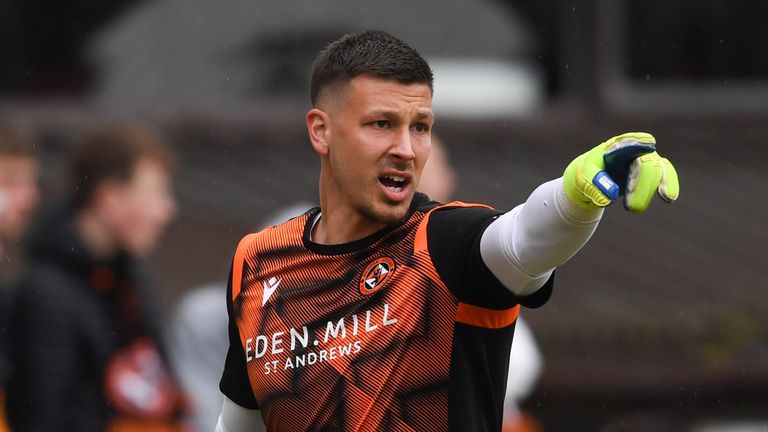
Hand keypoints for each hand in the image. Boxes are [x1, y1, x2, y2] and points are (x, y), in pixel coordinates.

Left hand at [563, 132, 678, 211]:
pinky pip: (667, 173)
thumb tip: (610, 196)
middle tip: (630, 208)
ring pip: (658, 169)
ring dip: (650, 189)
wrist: (593, 177)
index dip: (638, 144)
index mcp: (615, 147)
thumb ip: (595, 185)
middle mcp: (635, 149)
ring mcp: (647, 157)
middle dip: (640, 186)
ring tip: (638, 208)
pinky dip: (669, 184)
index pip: (627, 144)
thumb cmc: (588, 174)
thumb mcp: (584, 178)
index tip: (649, 144)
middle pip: (645, 163)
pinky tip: (669, 198)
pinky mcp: (655, 168)